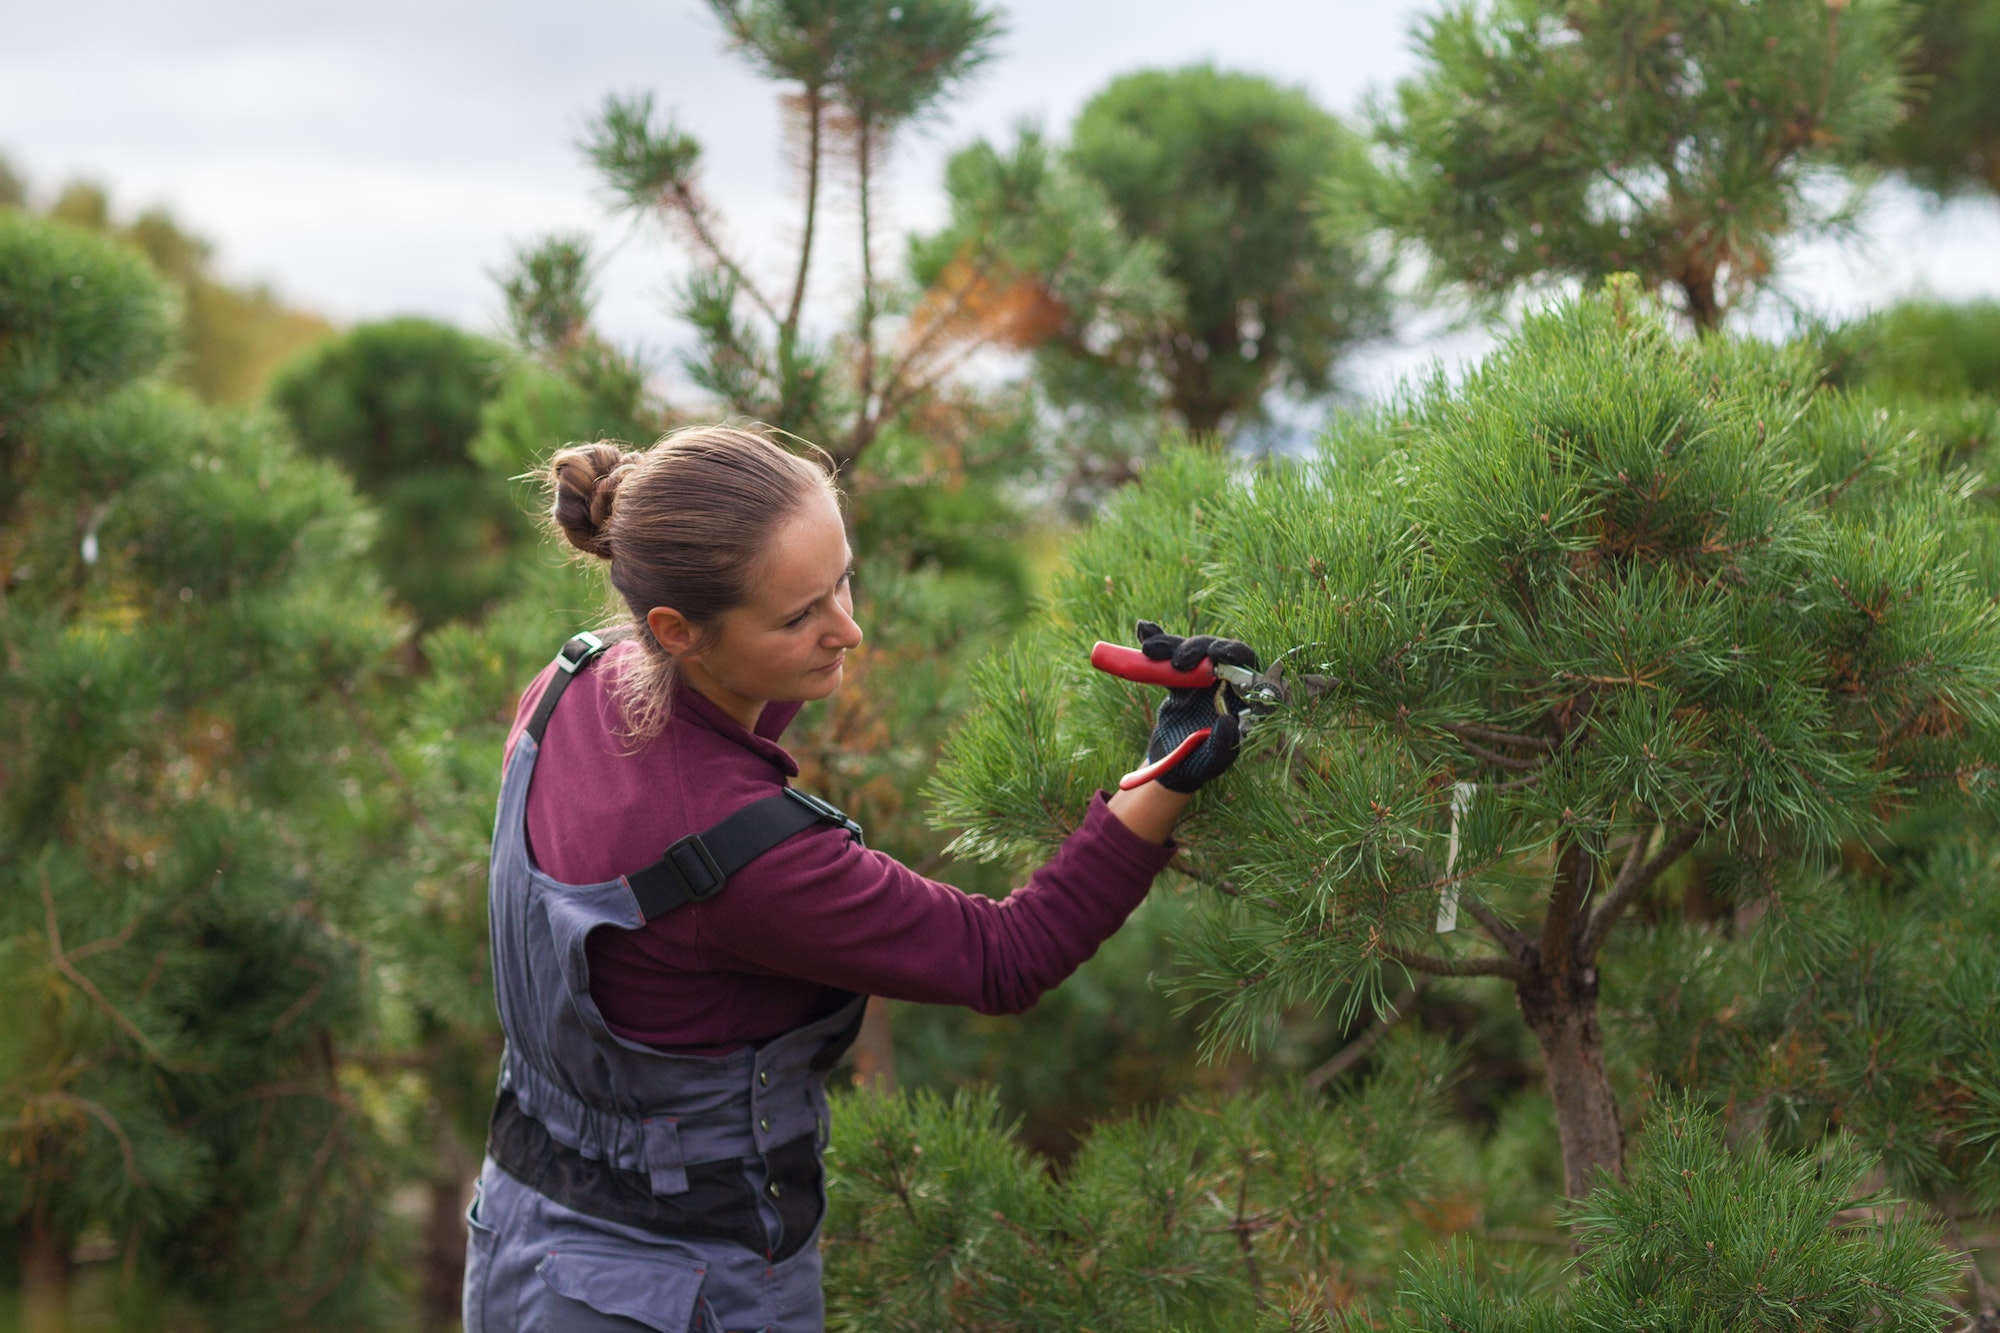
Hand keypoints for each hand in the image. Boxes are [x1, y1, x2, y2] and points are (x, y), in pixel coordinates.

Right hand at [1133, 620, 1260, 792]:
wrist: (1170, 766)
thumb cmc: (1199, 766)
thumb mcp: (1212, 762)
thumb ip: (1222, 745)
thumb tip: (1228, 720)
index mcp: (1242, 699)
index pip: (1248, 667)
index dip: (1236, 654)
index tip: (1216, 653)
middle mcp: (1225, 683)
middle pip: (1216, 652)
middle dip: (1198, 648)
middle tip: (1178, 661)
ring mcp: (1201, 679)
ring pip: (1191, 651)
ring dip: (1170, 645)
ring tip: (1150, 650)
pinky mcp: (1179, 679)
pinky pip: (1168, 657)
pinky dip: (1156, 642)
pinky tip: (1144, 630)